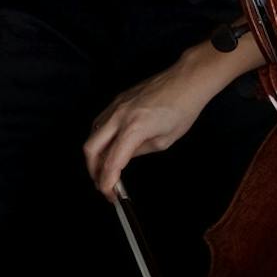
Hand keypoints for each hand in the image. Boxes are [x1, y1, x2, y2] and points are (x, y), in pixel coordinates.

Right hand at [84, 63, 222, 198]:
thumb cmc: (183, 110)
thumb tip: (123, 158)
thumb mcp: (164, 140)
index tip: (110, 195)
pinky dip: (99, 139)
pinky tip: (109, 147)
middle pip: (91, 148)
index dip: (107, 183)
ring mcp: (115, 106)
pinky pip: (99, 122)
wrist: (186, 80)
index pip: (112, 162)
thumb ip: (139, 151)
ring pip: (92, 134)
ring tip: (105, 167)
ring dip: (94, 154)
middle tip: (103, 183)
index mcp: (134, 129)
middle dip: (93, 170)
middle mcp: (119, 117)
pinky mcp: (117, 100)